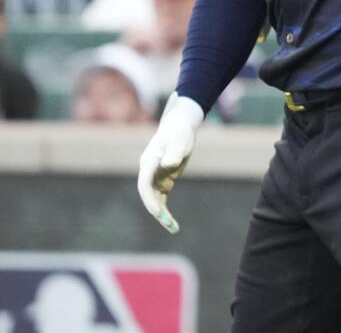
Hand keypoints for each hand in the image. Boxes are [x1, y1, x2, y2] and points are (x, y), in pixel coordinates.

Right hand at [137, 92, 203, 233]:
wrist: (179, 126)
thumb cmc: (178, 132)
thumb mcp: (179, 140)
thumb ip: (173, 152)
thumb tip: (168, 165)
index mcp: (149, 162)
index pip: (144, 184)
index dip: (149, 199)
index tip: (158, 212)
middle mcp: (149, 172)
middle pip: (148, 196)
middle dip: (157, 212)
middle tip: (170, 225)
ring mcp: (155, 177)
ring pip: (155, 200)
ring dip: (162, 215)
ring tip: (174, 229)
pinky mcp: (164, 180)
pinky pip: (162, 198)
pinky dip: (165, 210)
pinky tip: (171, 223)